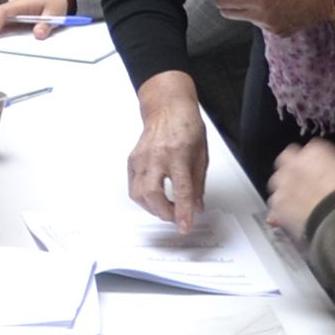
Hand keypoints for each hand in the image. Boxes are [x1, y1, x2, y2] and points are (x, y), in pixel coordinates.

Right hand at [128, 73, 210, 232]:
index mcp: (179, 154)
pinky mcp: (132, 160)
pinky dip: (143, 198)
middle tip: (176, 217)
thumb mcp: (201, 155)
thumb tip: (195, 207)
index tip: (185, 227)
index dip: (183, 212)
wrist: (167, 108)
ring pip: (139, 194)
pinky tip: (154, 198)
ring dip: (152, 208)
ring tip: (165, 209)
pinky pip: (133, 187)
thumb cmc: (186, 126)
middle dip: (165, 213)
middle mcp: (157, 156)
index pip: (181, 190)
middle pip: (154, 195)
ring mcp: (141, 158)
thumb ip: (198, 184)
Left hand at [267, 140, 334, 237]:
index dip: (307, 163)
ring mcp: (282, 183)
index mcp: (315, 151)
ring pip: (276, 184)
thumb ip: (330, 168)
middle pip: (284, 162)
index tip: (313, 172)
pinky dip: (281, 210)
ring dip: (284, 190)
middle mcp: (294, 162)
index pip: (303, 150)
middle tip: (301, 185)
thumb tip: (326, 176)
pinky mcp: (277, 202)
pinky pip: (275, 204)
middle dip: (290, 172)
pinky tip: (293, 217)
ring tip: (297, 203)